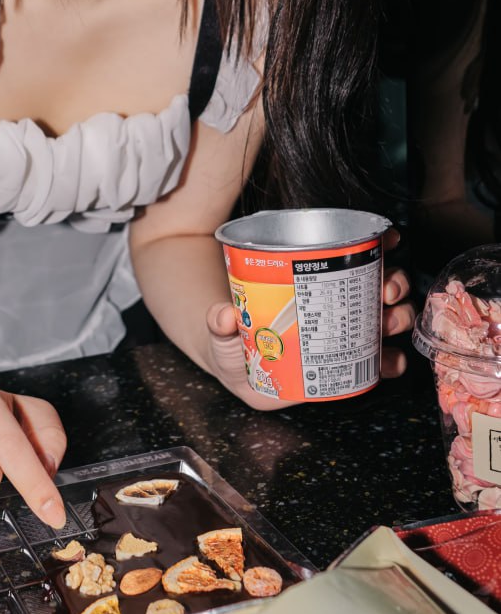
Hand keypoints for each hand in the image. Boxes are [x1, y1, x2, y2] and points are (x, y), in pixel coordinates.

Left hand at [206, 229, 415, 405]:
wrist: (238, 374)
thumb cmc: (234, 337)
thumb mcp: (224, 326)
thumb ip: (219, 322)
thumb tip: (224, 315)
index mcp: (314, 281)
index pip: (351, 255)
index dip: (377, 244)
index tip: (388, 240)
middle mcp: (337, 303)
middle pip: (379, 283)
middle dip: (393, 282)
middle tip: (386, 290)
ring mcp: (346, 333)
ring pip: (387, 317)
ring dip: (396, 317)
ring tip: (387, 324)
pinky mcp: (348, 365)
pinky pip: (379, 361)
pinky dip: (390, 360)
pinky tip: (388, 362)